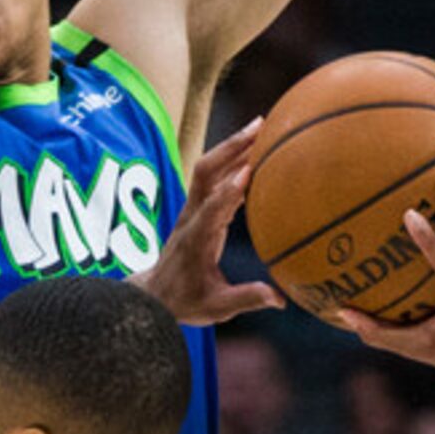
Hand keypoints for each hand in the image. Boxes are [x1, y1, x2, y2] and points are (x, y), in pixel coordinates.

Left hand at [130, 122, 284, 327]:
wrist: (154, 295)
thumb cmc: (185, 301)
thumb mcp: (216, 307)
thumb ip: (246, 300)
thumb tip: (279, 299)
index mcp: (197, 239)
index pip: (213, 209)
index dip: (230, 191)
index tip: (250, 171)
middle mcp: (193, 217)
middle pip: (207, 172)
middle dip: (232, 147)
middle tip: (260, 125)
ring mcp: (193, 209)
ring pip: (210, 169)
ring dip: (233, 146)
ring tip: (263, 126)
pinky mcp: (198, 208)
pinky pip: (215, 177)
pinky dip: (234, 160)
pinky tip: (257, 150)